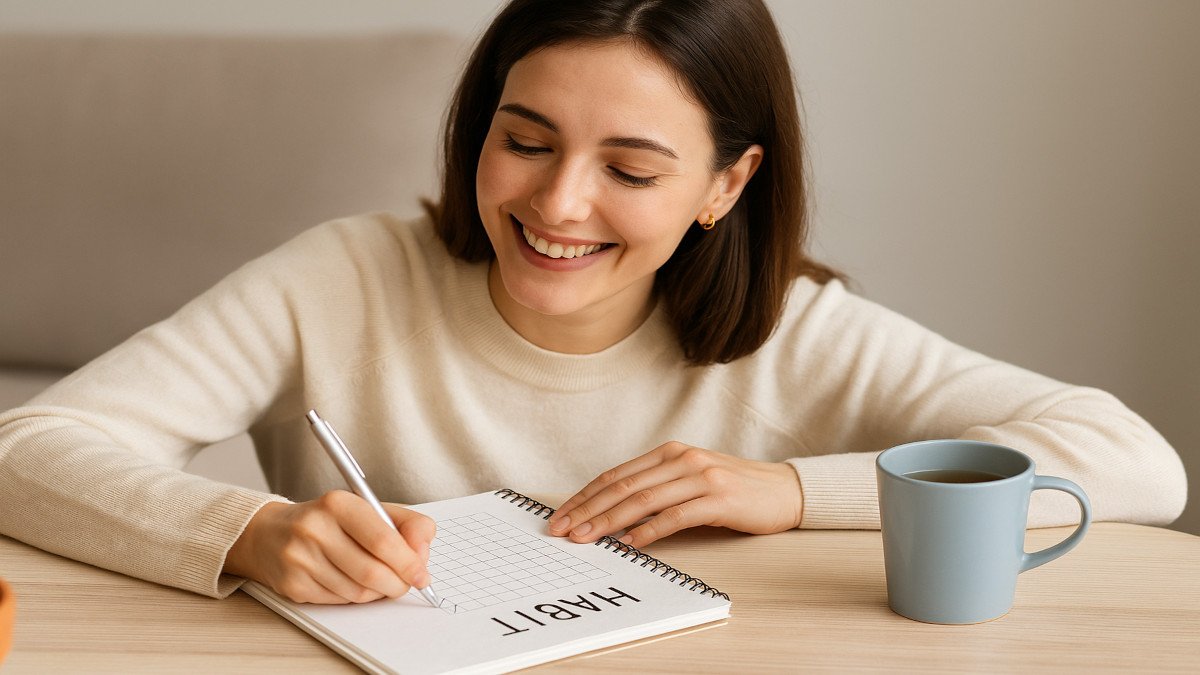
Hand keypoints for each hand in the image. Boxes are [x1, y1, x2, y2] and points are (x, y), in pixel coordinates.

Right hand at [224, 490, 435, 603]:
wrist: (269, 534)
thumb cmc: (328, 521)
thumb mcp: (368, 509)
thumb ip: (405, 524)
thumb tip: (423, 554)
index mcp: (339, 504)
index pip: (383, 540)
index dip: (409, 562)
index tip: (422, 574)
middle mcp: (315, 529)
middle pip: (371, 572)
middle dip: (397, 584)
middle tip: (406, 584)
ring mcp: (300, 559)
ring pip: (357, 592)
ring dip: (378, 592)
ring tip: (379, 580)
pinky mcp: (293, 585)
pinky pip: (340, 601)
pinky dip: (356, 597)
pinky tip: (353, 583)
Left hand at [547, 442, 802, 547]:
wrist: (785, 491)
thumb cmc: (734, 490)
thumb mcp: (690, 481)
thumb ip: (656, 491)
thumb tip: (610, 517)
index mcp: (669, 453)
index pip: (615, 476)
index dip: (584, 497)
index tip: (560, 517)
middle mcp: (681, 459)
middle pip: (623, 487)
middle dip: (587, 511)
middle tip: (561, 531)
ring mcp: (701, 477)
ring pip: (643, 500)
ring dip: (609, 522)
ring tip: (586, 539)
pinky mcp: (719, 498)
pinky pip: (676, 516)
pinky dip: (650, 530)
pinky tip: (631, 543)